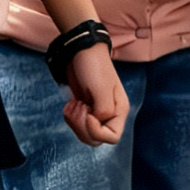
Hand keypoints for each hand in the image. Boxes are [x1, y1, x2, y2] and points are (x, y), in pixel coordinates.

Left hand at [34, 0, 125, 144]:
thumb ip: (103, 111)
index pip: (112, 137)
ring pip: (85, 134)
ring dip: (75, 122)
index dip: (96, 131)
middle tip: (78, 106)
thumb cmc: (93, 67)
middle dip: (82, 127)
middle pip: (96, 139)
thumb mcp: (101, 90)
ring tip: (74, 104)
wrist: (80, 51)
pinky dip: (70, 117)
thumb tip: (97, 122)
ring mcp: (96, 112)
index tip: (88, 112)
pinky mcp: (85, 109)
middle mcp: (110, 114)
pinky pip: (77, 124)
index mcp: (119, 111)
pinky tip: (71, 103)